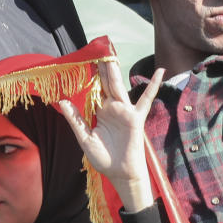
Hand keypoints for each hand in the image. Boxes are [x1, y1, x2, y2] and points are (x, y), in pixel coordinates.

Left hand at [59, 60, 163, 212]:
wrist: (120, 173)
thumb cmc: (104, 158)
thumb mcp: (85, 138)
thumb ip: (75, 119)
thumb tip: (62, 101)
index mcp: (100, 111)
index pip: (94, 89)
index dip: (90, 75)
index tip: (84, 59)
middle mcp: (112, 108)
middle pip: (106, 83)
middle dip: (102, 67)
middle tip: (98, 48)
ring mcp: (125, 111)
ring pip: (119, 87)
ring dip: (115, 71)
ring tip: (111, 54)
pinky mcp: (136, 118)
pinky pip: (146, 99)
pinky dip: (153, 86)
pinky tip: (160, 71)